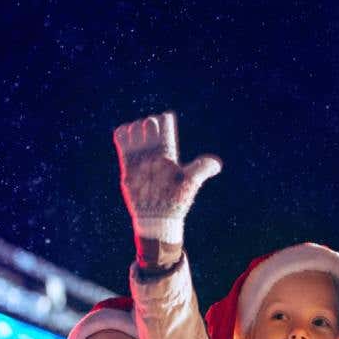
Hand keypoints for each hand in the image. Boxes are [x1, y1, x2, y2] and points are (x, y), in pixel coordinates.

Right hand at [113, 112, 221, 251]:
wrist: (157, 217)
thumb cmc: (175, 201)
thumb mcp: (191, 183)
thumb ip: (202, 169)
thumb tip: (217, 164)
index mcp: (169, 152)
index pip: (165, 126)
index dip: (163, 121)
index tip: (164, 124)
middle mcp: (154, 152)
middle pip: (149, 124)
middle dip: (148, 123)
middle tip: (150, 132)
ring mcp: (140, 157)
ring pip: (134, 130)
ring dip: (135, 128)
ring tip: (137, 139)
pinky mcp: (127, 164)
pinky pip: (122, 141)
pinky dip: (122, 134)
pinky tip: (126, 138)